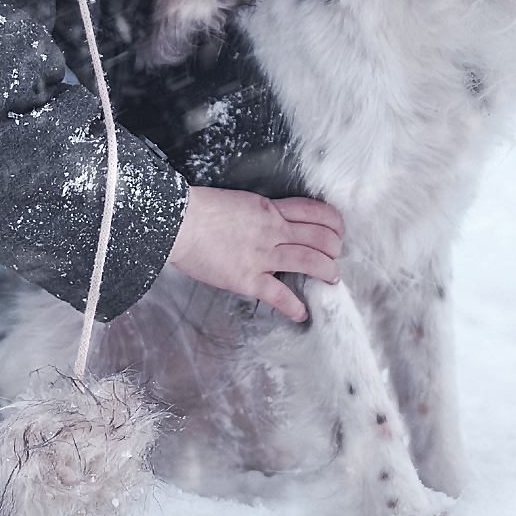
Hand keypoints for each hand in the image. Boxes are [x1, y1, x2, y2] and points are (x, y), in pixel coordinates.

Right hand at [166, 186, 343, 322]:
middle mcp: (272, 230)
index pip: (316, 212)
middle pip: (321, 238)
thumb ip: (260, 214)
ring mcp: (262, 255)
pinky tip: (302, 313)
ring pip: (311, 261)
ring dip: (327, 272)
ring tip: (331, 279)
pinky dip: (295, 307)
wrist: (178, 222)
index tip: (337, 232)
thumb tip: (271, 222)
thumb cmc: (200, 210)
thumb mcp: (239, 202)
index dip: (334, 223)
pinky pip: (280, 295)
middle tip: (334, 258)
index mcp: (270, 209)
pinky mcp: (248, 279)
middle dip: (334, 249)